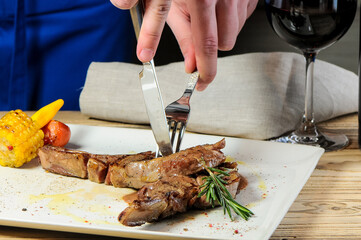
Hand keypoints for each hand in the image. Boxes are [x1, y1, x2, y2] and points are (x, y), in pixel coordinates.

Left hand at [110, 0, 257, 90]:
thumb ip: (164, 26)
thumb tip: (166, 56)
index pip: (205, 46)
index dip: (204, 72)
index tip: (200, 85)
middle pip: (222, 43)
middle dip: (207, 49)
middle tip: (195, 45)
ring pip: (233, 31)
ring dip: (217, 32)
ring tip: (202, 17)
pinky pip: (243, 16)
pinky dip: (229, 18)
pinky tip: (217, 7)